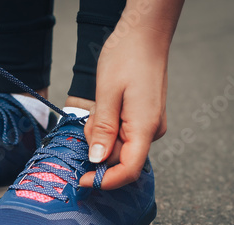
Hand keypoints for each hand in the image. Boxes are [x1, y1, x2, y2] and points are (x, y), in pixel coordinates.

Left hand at [80, 25, 169, 189]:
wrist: (144, 35)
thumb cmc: (126, 57)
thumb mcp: (107, 93)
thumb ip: (102, 129)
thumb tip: (97, 160)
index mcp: (145, 127)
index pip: (128, 170)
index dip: (105, 181)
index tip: (82, 181)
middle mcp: (151, 130)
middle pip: (118, 158)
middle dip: (97, 146)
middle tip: (91, 116)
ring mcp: (148, 125)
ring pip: (117, 145)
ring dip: (100, 133)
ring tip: (100, 105)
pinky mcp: (143, 119)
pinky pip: (120, 134)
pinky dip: (107, 126)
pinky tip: (106, 106)